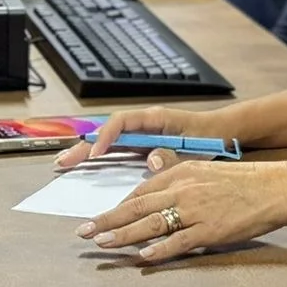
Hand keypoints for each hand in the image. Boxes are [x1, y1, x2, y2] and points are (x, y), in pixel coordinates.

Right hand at [54, 105, 227, 170]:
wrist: (223, 134)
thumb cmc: (210, 136)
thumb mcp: (194, 146)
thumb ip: (173, 154)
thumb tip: (152, 161)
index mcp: (154, 119)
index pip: (121, 122)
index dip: (105, 137)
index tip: (95, 155)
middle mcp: (144, 125)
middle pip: (107, 132)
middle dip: (84, 145)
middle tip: (63, 161)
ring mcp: (143, 136)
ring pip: (109, 142)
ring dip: (87, 152)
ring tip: (66, 164)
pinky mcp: (144, 147)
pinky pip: (118, 151)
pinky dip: (102, 158)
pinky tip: (88, 168)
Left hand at [75, 159, 286, 262]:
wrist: (272, 188)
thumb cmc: (240, 181)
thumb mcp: (203, 170)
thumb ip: (177, 179)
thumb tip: (153, 192)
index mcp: (180, 172)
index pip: (141, 190)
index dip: (118, 205)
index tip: (100, 216)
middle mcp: (183, 189)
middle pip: (137, 206)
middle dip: (107, 220)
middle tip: (84, 231)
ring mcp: (195, 210)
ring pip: (151, 224)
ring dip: (123, 235)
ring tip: (103, 244)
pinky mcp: (210, 230)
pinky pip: (179, 241)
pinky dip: (160, 249)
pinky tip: (143, 256)